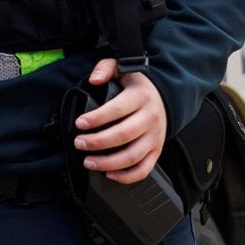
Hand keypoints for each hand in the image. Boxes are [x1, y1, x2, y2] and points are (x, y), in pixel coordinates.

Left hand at [72, 58, 167, 184]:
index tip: (79, 123)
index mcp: (140, 97)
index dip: (96, 118)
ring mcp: (155, 137)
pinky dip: (126, 176)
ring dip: (108, 163)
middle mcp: (150, 118)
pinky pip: (144, 169)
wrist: (164, 98)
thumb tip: (94, 80)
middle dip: (97, 142)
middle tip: (79, 143)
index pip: (117, 109)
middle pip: (123, 135)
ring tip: (88, 161)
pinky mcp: (156, 151)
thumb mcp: (122, 69)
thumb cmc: (136, 86)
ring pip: (133, 156)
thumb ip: (105, 68)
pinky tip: (108, 174)